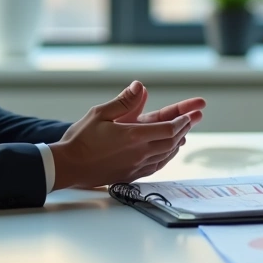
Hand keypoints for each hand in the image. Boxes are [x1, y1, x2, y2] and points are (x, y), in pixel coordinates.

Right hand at [50, 81, 202, 189]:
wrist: (67, 166)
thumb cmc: (80, 139)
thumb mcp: (100, 113)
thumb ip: (124, 101)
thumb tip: (140, 86)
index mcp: (133, 136)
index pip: (167, 129)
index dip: (182, 121)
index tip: (190, 114)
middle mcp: (139, 153)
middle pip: (171, 142)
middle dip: (184, 129)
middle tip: (194, 120)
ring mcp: (136, 167)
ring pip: (166, 155)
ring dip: (177, 143)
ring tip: (184, 134)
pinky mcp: (131, 175)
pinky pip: (157, 166)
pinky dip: (167, 157)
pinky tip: (167, 152)